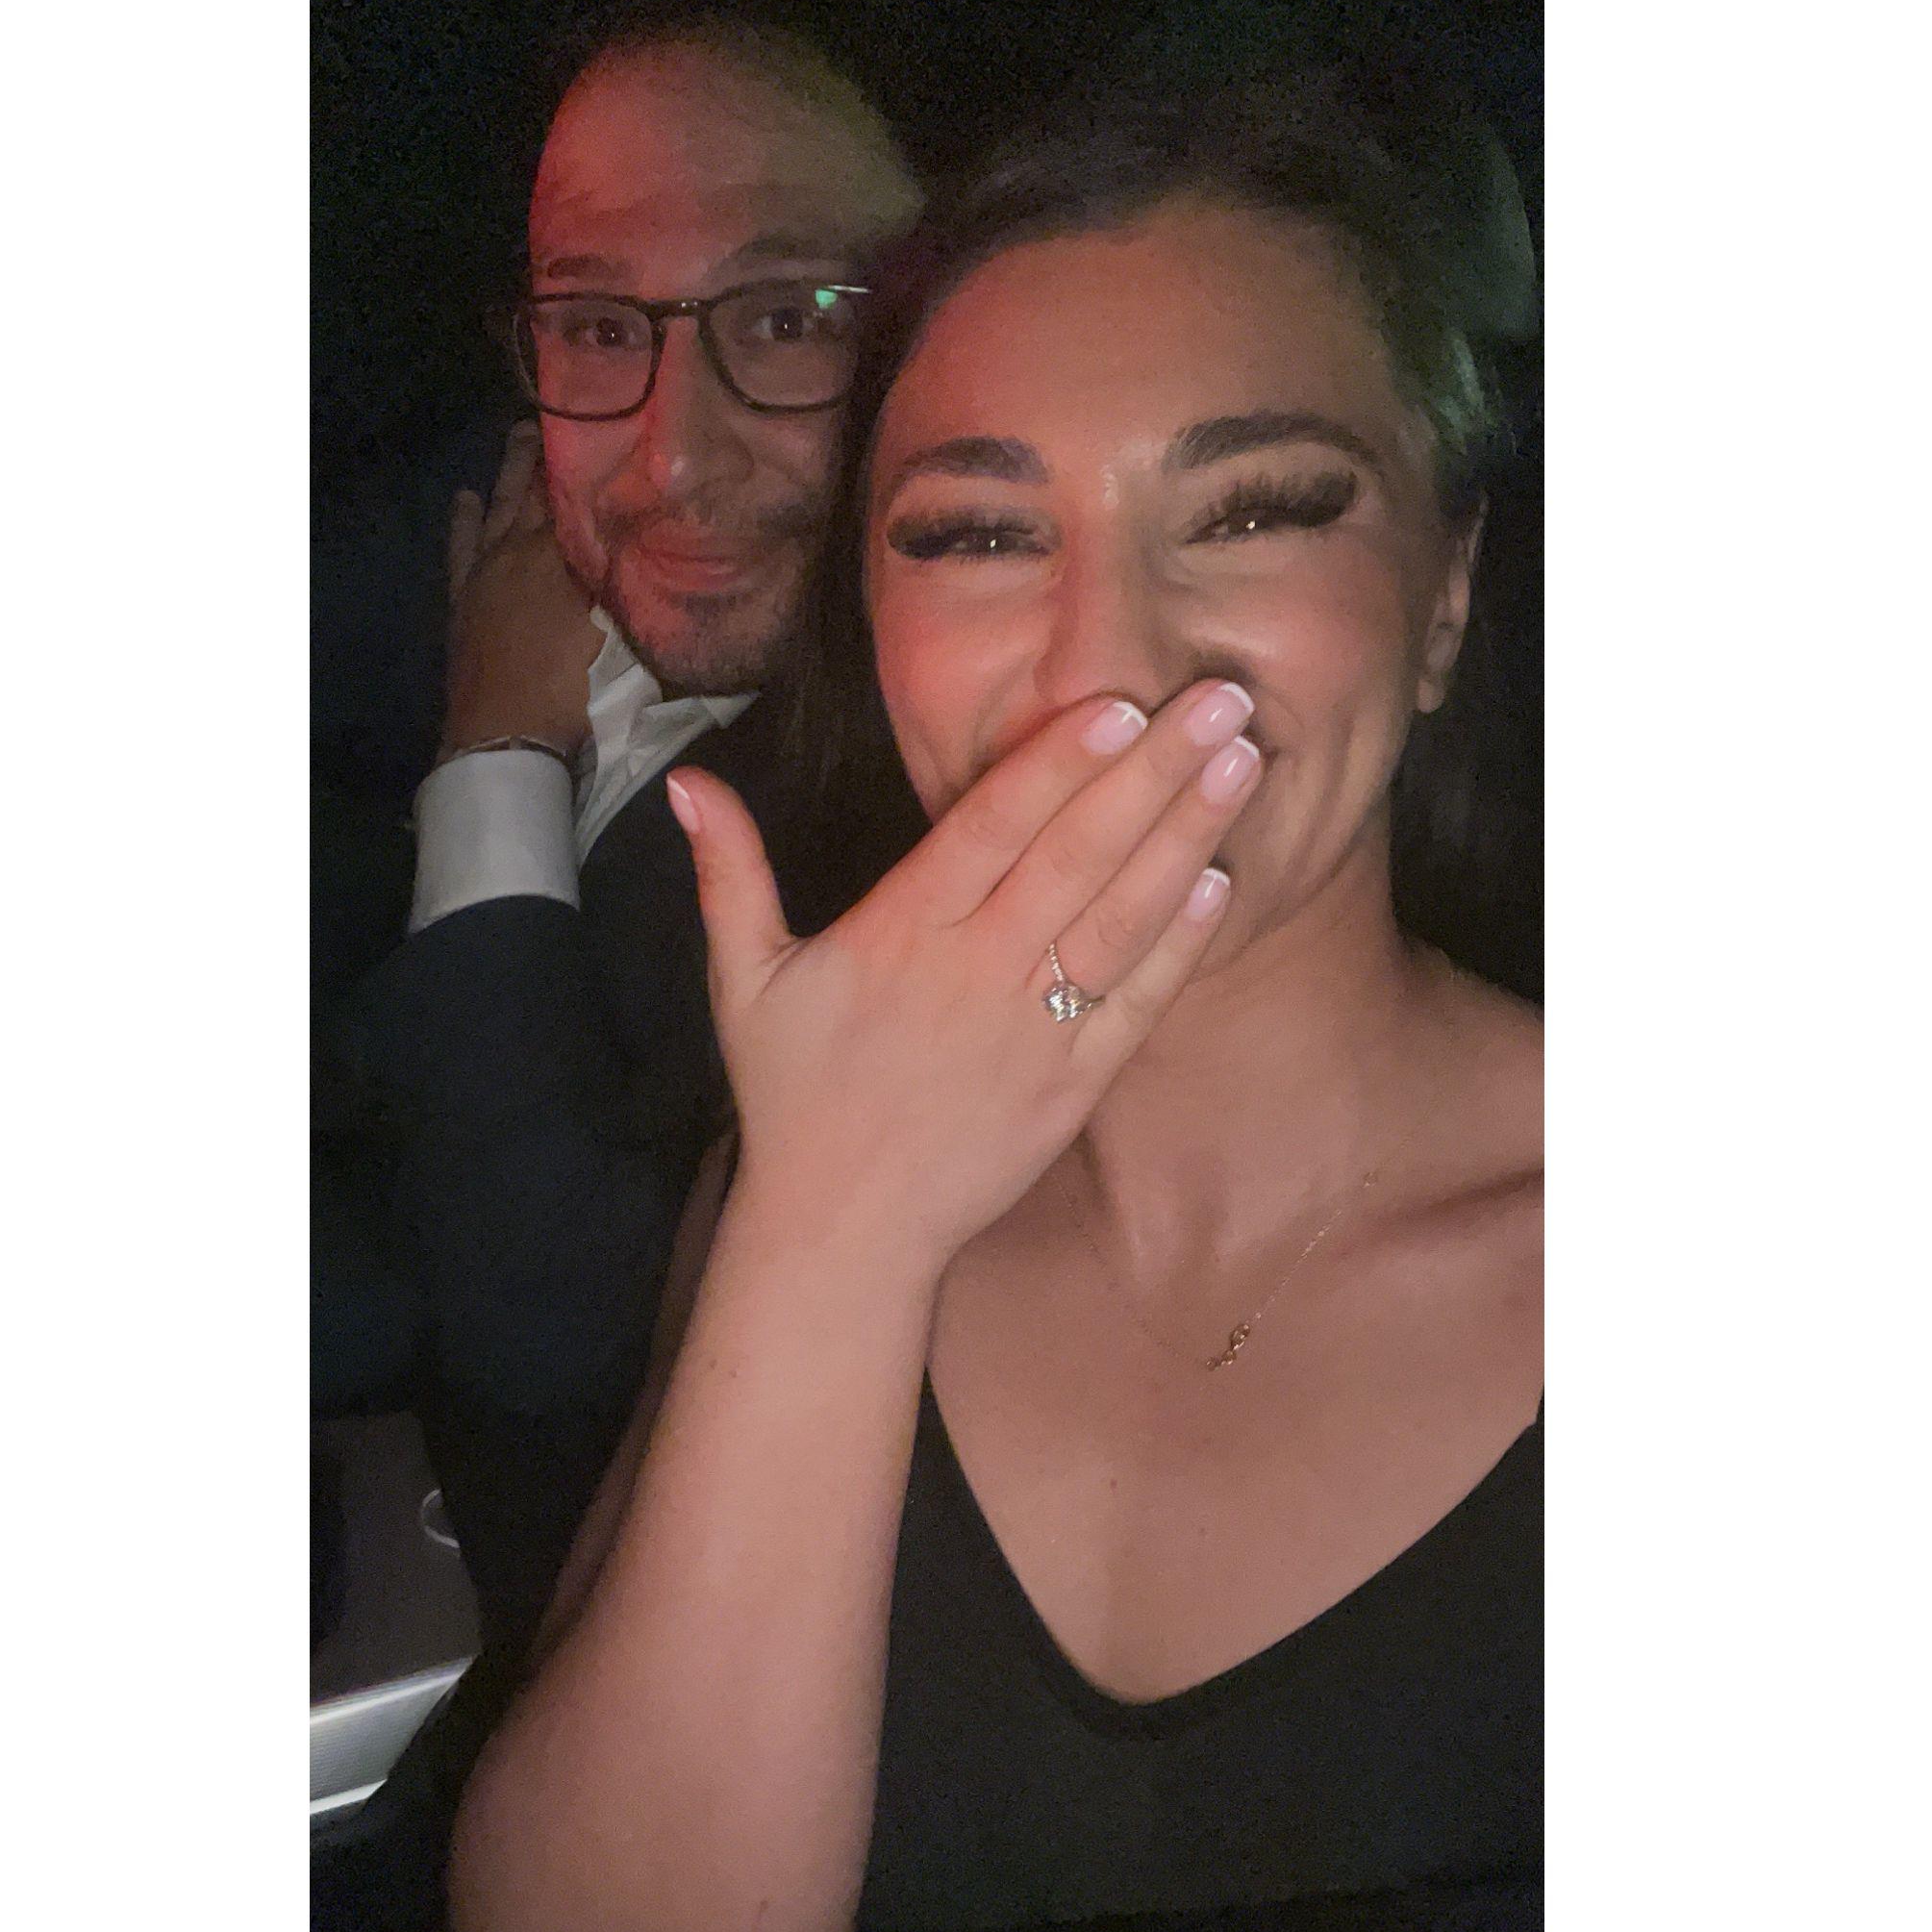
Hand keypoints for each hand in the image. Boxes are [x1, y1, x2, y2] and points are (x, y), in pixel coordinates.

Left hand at [438, 420, 607, 758]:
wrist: (505, 739)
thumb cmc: (572, 693)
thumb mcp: (619, 639)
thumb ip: (636, 592)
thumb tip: (664, 555)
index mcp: (560, 558)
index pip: (577, 496)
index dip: (591, 464)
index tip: (608, 428)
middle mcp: (520, 551)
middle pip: (536, 491)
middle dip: (549, 453)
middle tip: (564, 415)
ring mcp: (485, 572)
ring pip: (498, 507)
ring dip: (509, 473)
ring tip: (519, 435)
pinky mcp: (463, 598)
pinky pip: (461, 546)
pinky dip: (465, 520)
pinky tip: (466, 498)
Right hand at [665, 680, 1262, 1265]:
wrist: (845, 1229)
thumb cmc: (795, 1095)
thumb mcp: (745, 979)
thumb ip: (729, 872)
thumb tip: (686, 781)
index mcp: (901, 935)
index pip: (989, 829)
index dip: (1055, 764)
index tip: (1119, 704)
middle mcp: (975, 974)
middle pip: (1076, 857)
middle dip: (1154, 773)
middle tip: (1223, 701)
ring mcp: (1033, 1032)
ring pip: (1121, 919)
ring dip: (1186, 839)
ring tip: (1245, 764)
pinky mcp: (1072, 1086)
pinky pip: (1136, 1004)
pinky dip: (1180, 945)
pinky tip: (1222, 881)